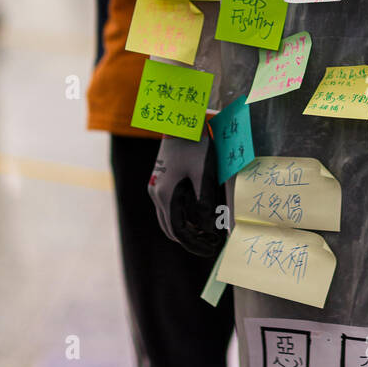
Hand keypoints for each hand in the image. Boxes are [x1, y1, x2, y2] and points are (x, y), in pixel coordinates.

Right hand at [148, 129, 223, 256]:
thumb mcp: (204, 172)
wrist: (180, 119)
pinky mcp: (159, 179)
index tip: (212, 247)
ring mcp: (155, 186)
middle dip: (190, 239)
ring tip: (206, 233)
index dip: (195, 243)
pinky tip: (196, 216)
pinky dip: (179, 216)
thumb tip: (212, 227)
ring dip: (183, 229)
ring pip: (166, 218)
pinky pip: (166, 206)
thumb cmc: (195, 143)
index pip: (178, 231)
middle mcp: (156, 192)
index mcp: (165, 194)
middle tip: (211, 244)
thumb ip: (206, 201)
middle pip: (169, 228)